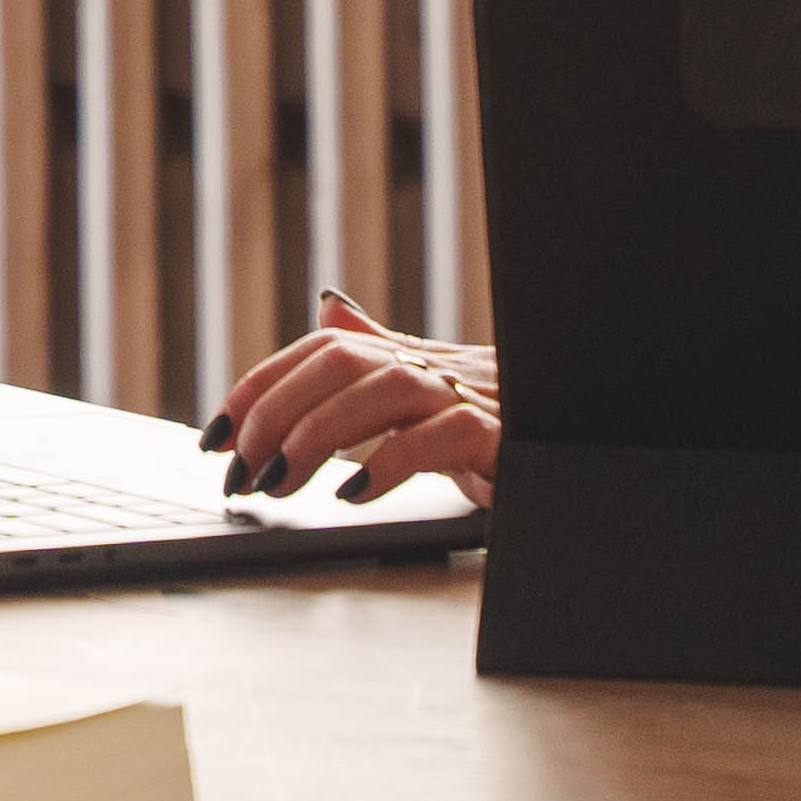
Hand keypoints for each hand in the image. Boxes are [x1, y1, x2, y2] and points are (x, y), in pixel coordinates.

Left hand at [202, 288, 499, 503]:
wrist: (586, 446)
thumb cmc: (503, 427)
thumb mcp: (429, 397)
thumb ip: (378, 355)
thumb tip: (326, 305)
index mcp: (412, 356)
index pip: (321, 350)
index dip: (262, 384)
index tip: (214, 432)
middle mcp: (437, 365)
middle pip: (339, 360)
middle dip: (273, 410)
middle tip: (237, 466)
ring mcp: (471, 394)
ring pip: (381, 388)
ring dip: (315, 434)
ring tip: (277, 480)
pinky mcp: (503, 433)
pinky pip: (440, 435)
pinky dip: (388, 463)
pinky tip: (352, 494)